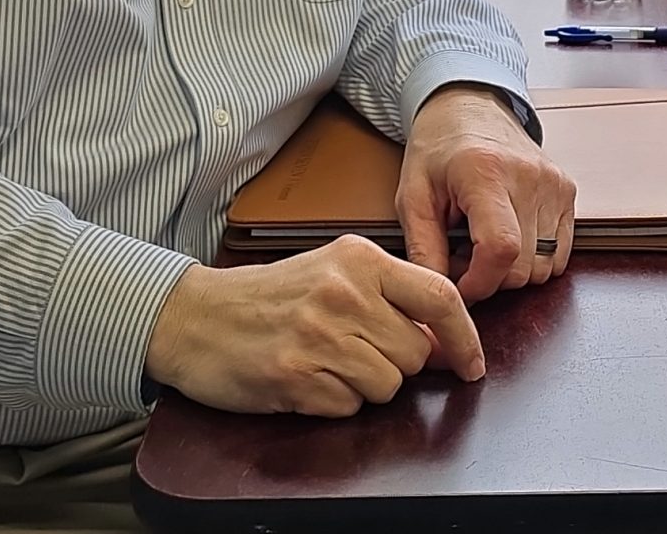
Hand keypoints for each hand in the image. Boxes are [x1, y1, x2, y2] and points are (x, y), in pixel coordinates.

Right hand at [144, 235, 482, 416]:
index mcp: (360, 259)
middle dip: (396, 363)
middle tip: (355, 350)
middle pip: (415, 352)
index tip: (472, 363)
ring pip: (387, 385)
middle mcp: (343, 293)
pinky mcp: (294, 375)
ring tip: (327, 361)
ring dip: (365, 385)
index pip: (440, 297)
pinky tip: (307, 378)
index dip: (465, 337)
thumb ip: (390, 295)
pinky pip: (349, 406)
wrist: (195, 316)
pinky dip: (334, 401)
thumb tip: (445, 339)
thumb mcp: (334, 272)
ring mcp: (319, 335)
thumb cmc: (271, 297)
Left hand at [398, 85, 577, 301]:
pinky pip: (560, 253)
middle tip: (461, 258)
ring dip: (512, 271)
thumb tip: (437, 298)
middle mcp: (529, 176)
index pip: (501, 248)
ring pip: (544, 266)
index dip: (479, 283)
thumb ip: (423, 250)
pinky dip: (534, 259)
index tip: (458, 286)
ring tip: (483, 245)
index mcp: (485, 173)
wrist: (469, 107)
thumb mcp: (413, 197)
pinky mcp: (567, 190)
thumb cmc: (438, 150)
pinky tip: (508, 237)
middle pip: (524, 265)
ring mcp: (554, 183)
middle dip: (490, 278)